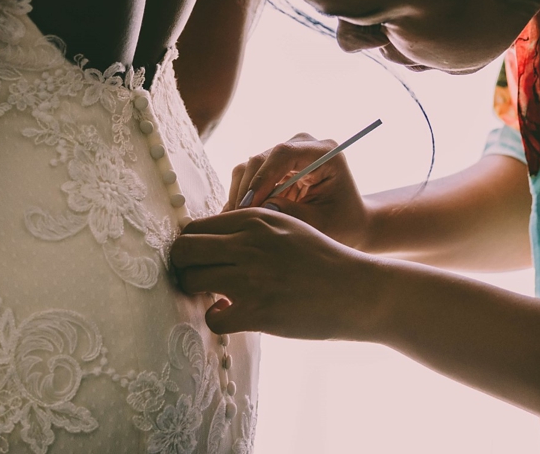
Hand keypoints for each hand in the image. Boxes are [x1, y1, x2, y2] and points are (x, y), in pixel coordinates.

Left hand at [170, 209, 383, 340]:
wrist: (356, 289)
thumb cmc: (320, 258)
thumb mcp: (286, 226)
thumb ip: (249, 227)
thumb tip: (207, 239)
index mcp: (253, 219)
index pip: (195, 227)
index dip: (192, 245)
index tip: (202, 259)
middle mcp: (248, 244)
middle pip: (183, 250)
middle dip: (183, 265)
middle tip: (198, 277)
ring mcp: (251, 279)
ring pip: (191, 281)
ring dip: (198, 292)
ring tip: (217, 295)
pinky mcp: (258, 313)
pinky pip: (212, 318)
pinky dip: (217, 319)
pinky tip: (233, 314)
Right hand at [225, 133, 371, 250]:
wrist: (348, 218)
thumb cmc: (343, 222)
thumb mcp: (325, 224)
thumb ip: (296, 216)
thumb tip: (262, 207)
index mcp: (325, 153)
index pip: (285, 154)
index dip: (263, 178)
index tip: (250, 205)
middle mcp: (303, 145)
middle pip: (262, 159)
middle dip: (247, 190)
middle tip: (239, 221)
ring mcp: (287, 153)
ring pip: (249, 167)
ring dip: (241, 194)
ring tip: (238, 222)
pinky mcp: (274, 165)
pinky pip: (248, 176)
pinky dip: (242, 196)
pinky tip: (239, 218)